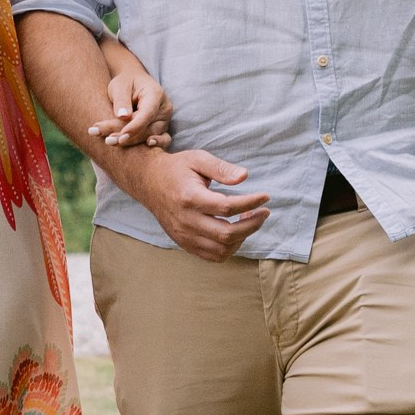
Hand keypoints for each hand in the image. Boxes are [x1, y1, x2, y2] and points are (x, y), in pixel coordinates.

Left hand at [89, 58, 173, 149]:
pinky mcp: (160, 130)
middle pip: (148, 128)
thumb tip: (123, 116)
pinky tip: (140, 153)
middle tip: (107, 140)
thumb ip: (121, 100)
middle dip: (128, 136)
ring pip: (150, 136)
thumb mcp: (120, 86)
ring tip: (110, 142)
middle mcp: (164, 109)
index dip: (134, 127)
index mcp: (156, 94)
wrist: (133, 83)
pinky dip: (149, 148)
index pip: (147, 114)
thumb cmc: (126, 82)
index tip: (120, 136)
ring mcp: (164, 121)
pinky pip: (159, 142)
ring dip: (131, 142)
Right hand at [122, 148, 270, 262]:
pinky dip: (229, 248)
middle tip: (264, 212)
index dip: (250, 203)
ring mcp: (184, 235)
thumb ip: (222, 168)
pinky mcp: (184, 243)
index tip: (266, 197)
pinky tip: (236, 232)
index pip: (227, 208)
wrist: (148, 182)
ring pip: (221, 249)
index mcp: (190, 198)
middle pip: (227, 234)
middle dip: (252, 225)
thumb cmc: (176, 169)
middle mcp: (186, 220)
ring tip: (249, 220)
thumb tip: (245, 176)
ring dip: (242, 238)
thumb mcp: (198, 159)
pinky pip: (212, 256)